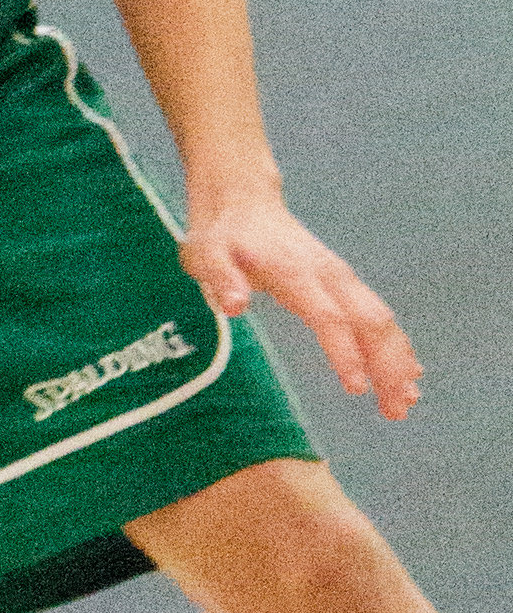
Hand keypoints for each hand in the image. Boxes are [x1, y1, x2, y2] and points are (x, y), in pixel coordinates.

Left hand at [181, 190, 420, 421]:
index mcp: (297, 274)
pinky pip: (378, 315)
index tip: (358, 388)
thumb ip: (221, 280)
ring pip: (381, 320)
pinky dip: (395, 345)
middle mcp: (329, 275)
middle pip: (370, 322)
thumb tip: (234, 306)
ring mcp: (341, 277)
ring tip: (406, 403)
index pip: (330, 317)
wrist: (242, 201)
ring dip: (398, 361)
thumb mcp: (206, 255)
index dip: (346, 353)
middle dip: (387, 367)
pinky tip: (407, 374)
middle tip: (395, 410)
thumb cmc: (222, 235)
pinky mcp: (343, 282)